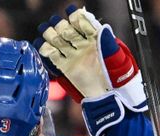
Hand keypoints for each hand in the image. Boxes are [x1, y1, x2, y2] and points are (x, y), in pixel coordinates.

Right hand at [34, 6, 145, 135]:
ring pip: (57, 40)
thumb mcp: (115, 58)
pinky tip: (44, 46)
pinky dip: (46, 50)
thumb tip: (103, 28)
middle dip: (60, 26)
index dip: (75, 17)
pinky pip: (52, 56)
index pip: (82, 22)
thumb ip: (107, 42)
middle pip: (66, 29)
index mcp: (94, 39)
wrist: (108, 96)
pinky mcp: (65, 67)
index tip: (72, 15)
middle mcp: (81, 45)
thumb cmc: (115, 76)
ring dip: (51, 34)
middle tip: (60, 28)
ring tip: (48, 33)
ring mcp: (72, 55)